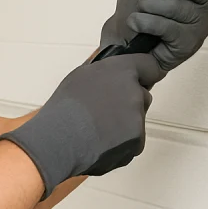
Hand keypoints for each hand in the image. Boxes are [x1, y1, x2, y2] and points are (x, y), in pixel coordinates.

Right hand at [0, 54, 164, 199]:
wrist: (58, 142)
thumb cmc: (64, 109)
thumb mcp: (81, 75)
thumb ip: (104, 70)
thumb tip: (111, 68)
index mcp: (122, 71)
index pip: (149, 65)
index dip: (143, 72)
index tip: (141, 77)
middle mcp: (135, 92)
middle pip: (143, 95)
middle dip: (129, 101)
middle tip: (105, 108)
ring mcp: (138, 119)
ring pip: (137, 120)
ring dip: (123, 123)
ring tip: (97, 128)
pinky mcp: (137, 142)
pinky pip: (133, 140)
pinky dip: (121, 142)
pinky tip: (100, 141)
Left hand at [99, 0, 207, 70]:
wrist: (120, 36)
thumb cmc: (137, 3)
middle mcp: (206, 2)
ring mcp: (200, 24)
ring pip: (177, 6)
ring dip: (148, 5)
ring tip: (142, 10)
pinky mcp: (189, 44)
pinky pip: (166, 26)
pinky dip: (143, 21)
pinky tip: (138, 23)